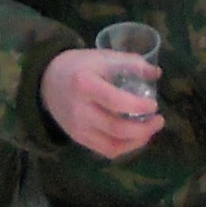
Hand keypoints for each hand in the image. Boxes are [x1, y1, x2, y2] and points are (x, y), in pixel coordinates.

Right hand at [39, 49, 164, 160]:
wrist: (46, 81)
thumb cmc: (78, 66)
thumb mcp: (100, 57)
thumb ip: (129, 62)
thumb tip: (156, 73)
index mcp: (85, 84)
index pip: (115, 101)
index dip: (138, 106)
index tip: (154, 104)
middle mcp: (80, 110)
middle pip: (116, 128)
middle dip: (143, 129)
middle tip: (159, 120)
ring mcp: (78, 128)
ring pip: (113, 145)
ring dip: (137, 141)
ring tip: (150, 130)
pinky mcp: (78, 139)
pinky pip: (106, 150)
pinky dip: (124, 147)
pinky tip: (135, 137)